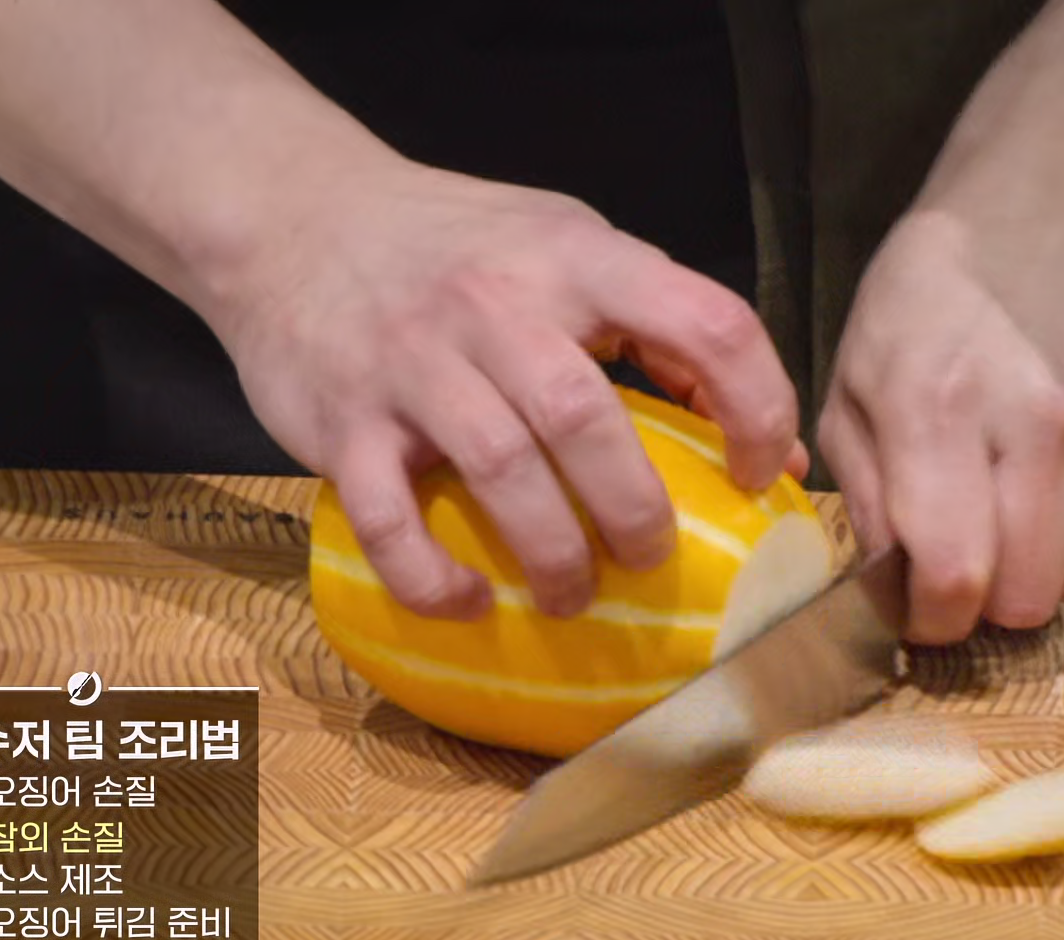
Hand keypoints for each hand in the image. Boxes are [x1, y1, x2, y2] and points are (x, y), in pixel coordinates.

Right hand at [203, 160, 805, 619]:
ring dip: (551, 554)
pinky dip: (434, 577)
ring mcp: (413, 361)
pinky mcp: (342, 420)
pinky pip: (390, 518)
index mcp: (577, 256)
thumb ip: (659, 331)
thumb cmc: (462, 247)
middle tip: (650, 556)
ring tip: (572, 596)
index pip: (705, 323)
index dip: (756, 407)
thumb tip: (769, 451)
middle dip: (634, 509)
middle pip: (586, 417)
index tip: (754, 472)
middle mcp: (496, 302)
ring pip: (499, 469)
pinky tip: (469, 602)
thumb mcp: (571, 248)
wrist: (294, 212)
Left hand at [817, 202, 1063, 644]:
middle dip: (989, 604)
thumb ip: (866, 485)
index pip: (953, 579)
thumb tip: (890, 583)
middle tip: (972, 566)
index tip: (922, 605)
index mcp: (939, 409)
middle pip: (1028, 599)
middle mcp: (1038, 423)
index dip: (933, 618)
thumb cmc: (943, 283)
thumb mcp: (860, 367)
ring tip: (1018, 508)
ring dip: (1044, 567)